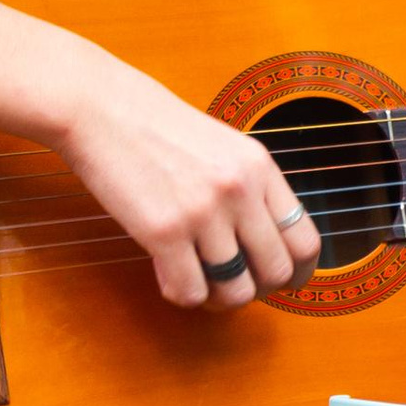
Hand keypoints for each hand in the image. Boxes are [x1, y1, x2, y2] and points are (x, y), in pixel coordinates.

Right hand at [42, 55, 323, 311]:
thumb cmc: (152, 125)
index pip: (306, 241)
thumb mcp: (221, 146)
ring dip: (217, 298)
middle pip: (277, 273)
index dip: (297, 273)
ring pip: (236, 291)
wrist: (99, 107)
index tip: (279, 281)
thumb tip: (263, 243)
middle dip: (258, 289)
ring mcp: (204, 211)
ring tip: (197, 280)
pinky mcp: (164, 230)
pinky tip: (166, 272)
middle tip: (231, 283)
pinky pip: (190, 291)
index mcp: (259, 167)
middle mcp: (240, 189)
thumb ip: (247, 188)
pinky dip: (180, 293)